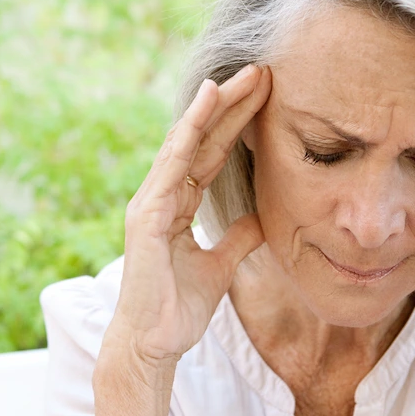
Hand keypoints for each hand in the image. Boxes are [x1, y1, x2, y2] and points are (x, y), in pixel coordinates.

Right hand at [111, 64, 271, 366]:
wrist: (153, 344)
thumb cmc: (178, 307)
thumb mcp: (220, 265)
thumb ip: (239, 236)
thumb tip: (263, 218)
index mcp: (178, 204)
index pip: (212, 154)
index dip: (238, 123)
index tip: (267, 95)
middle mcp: (162, 195)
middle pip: (202, 140)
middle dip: (231, 105)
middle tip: (262, 71)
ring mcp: (151, 202)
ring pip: (186, 143)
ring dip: (213, 108)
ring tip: (240, 76)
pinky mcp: (147, 215)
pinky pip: (171, 165)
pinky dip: (187, 133)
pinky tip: (205, 106)